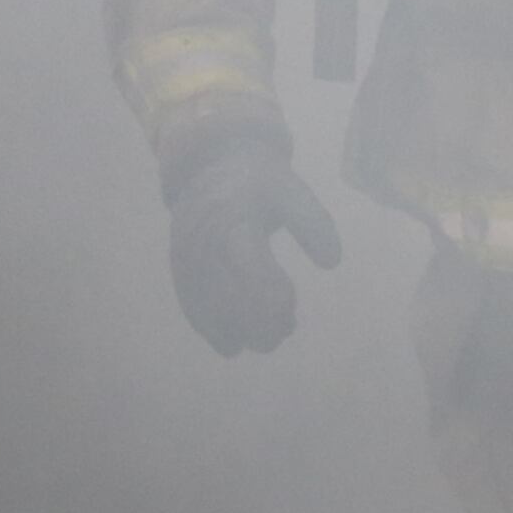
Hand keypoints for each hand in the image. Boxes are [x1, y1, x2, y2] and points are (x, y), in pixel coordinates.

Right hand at [164, 130, 342, 355]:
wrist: (210, 167)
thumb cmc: (259, 183)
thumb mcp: (292, 191)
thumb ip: (314, 224)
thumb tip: (331, 262)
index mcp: (233, 222)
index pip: (255, 274)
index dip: (276, 300)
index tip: (291, 304)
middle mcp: (204, 244)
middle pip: (232, 301)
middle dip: (263, 324)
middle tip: (286, 328)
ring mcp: (187, 261)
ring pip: (212, 312)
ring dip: (242, 333)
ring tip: (270, 337)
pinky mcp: (180, 273)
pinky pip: (193, 311)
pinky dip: (215, 332)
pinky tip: (235, 345)